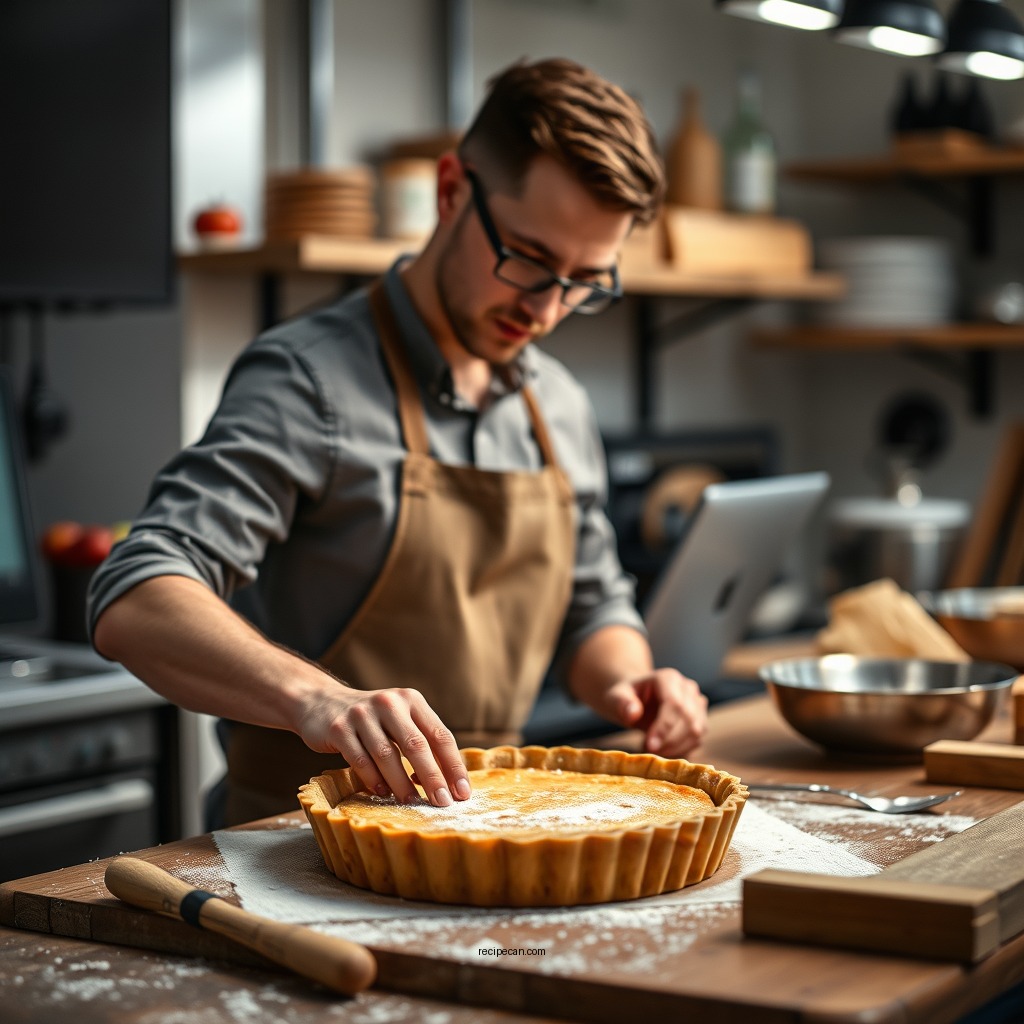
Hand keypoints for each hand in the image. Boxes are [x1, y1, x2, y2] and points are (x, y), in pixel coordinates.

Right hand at [295, 686, 471, 806]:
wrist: (320, 703)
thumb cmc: (371, 721)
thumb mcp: (398, 720)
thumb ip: (420, 742)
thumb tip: (445, 783)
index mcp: (411, 700)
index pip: (439, 735)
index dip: (453, 765)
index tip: (462, 792)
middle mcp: (389, 702)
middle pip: (416, 745)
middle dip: (433, 777)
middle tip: (443, 803)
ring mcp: (362, 714)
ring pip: (387, 754)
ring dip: (401, 784)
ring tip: (413, 803)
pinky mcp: (339, 728)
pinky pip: (360, 759)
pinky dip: (373, 779)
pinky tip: (382, 793)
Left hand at [602, 669, 707, 756]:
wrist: (636, 699)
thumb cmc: (625, 697)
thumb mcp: (615, 697)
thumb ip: (621, 703)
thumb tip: (633, 714)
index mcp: (668, 678)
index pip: (674, 704)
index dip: (664, 727)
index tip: (650, 746)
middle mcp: (688, 688)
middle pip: (688, 719)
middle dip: (669, 741)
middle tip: (648, 752)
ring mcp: (697, 703)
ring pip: (696, 731)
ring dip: (675, 747)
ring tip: (652, 750)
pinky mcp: (700, 719)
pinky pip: (696, 740)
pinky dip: (680, 750)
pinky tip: (661, 749)